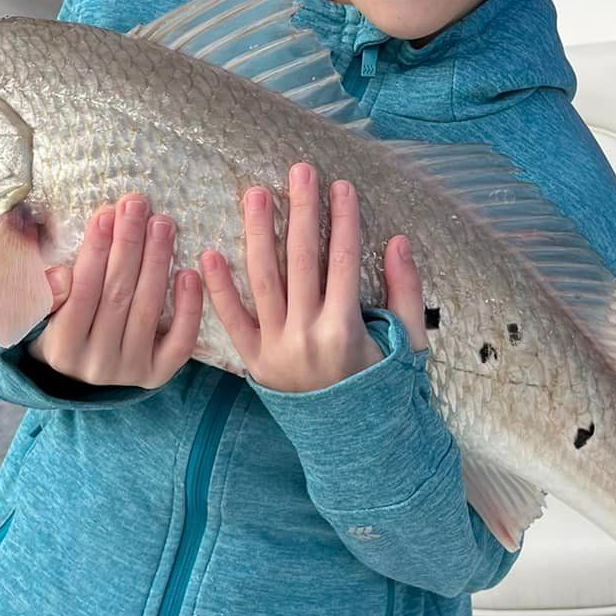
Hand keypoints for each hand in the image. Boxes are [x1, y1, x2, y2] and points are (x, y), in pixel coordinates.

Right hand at [27, 194, 202, 386]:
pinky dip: (187, 307)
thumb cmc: (62, 324)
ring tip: (162, 224)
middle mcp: (96, 364)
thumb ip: (44, 290)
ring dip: (157, 261)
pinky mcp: (159, 374)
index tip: (105, 213)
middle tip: (137, 205)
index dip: (94, 252)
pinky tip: (189, 273)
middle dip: (128, 245)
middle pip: (116, 295)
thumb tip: (60, 275)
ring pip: (147, 310)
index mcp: (61, 348)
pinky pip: (180, 342)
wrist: (84, 371)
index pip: (81, 293)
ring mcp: (130, 371)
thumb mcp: (41, 309)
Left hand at [200, 164, 427, 393]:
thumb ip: (405, 293)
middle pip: (301, 260)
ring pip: (263, 280)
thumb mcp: (406, 344)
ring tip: (256, 195)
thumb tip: (399, 242)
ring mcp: (276, 348)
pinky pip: (232, 321)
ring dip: (258, 234)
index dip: (343, 220)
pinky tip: (209, 254)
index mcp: (345, 330)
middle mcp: (307, 335)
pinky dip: (219, 289)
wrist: (353, 443)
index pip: (343, 261)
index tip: (341, 186)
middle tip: (299, 171)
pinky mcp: (254, 361)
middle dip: (302, 211)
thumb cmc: (380, 387)